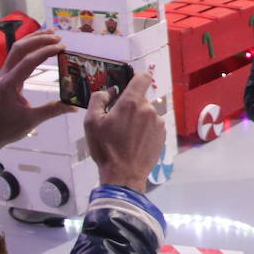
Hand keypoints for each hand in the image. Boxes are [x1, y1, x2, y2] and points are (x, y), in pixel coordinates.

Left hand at [0, 31, 72, 156]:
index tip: (62, 46)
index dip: (45, 51)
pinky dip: (29, 48)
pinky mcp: (6, 76)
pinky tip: (39, 46)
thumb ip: (53, 110)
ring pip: (16, 49)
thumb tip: (75, 107)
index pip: (28, 61)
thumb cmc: (8, 127)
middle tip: (58, 37)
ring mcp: (4, 74)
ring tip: (51, 34)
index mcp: (10, 83)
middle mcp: (5, 74)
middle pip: (19, 48)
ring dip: (33, 40)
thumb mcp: (32, 120)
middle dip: (38, 39)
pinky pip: (16, 56)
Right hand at [85, 72, 166, 192]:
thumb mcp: (91, 122)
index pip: (143, 77)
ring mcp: (158, 123)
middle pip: (140, 99)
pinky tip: (135, 142)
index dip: (136, 79)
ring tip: (126, 136)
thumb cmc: (106, 149)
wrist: (124, 175)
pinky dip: (145, 130)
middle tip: (118, 122)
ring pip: (147, 113)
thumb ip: (98, 100)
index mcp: (132, 103)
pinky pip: (153, 126)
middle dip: (130, 106)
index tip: (129, 86)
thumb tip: (109, 92)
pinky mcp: (163, 135)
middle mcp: (149, 110)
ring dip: (138, 119)